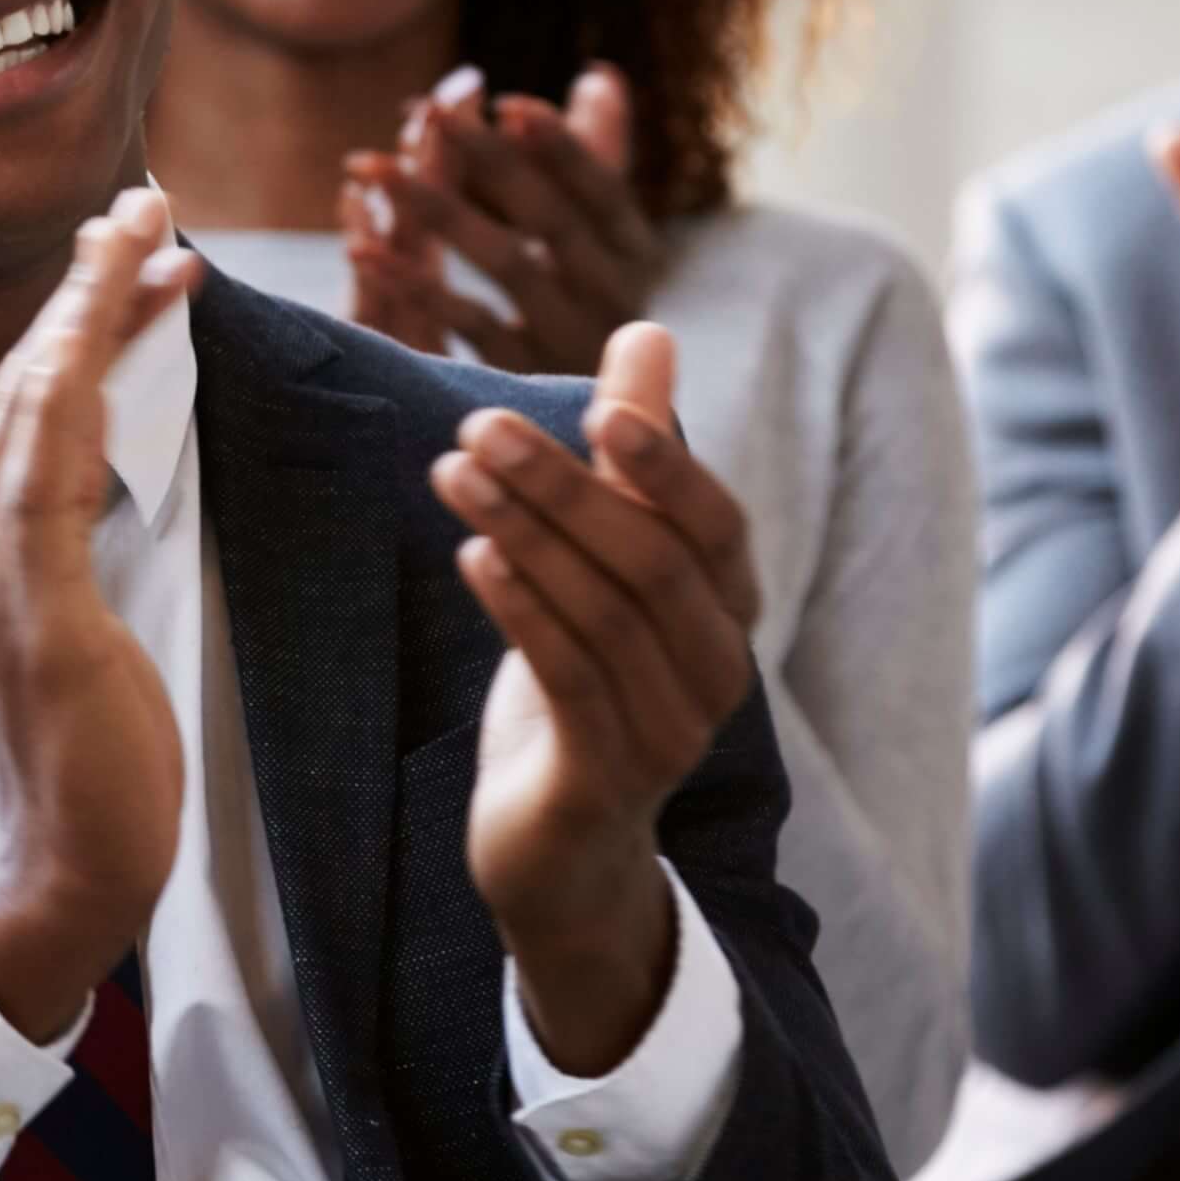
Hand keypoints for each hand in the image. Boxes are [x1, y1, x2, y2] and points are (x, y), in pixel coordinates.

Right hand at [0, 187, 202, 1043]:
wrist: (70, 871)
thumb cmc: (96, 762)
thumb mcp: (91, 631)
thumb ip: (80, 549)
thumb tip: (104, 474)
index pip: (30, 406)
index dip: (79, 319)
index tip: (140, 250)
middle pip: (24, 385)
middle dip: (84, 286)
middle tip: (142, 202)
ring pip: (32, 413)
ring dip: (88, 314)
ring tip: (143, 236)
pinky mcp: (33, 619)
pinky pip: (50, 483)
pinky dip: (77, 400)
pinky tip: (105, 341)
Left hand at [345, 63, 664, 371]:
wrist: (602, 430)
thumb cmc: (590, 311)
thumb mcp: (606, 241)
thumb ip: (601, 158)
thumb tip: (598, 74)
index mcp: (637, 250)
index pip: (602, 187)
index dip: (562, 144)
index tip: (505, 101)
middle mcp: (615, 294)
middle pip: (549, 217)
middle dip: (487, 158)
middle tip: (427, 110)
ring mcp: (569, 340)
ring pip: (503, 264)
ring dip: (435, 207)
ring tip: (370, 165)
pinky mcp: (521, 382)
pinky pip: (462, 326)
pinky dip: (413, 283)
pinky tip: (360, 245)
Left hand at [432, 322, 762, 1074]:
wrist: (564, 849)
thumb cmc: (588, 682)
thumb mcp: (608, 564)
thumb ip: (631, 455)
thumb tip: (646, 331)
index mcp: (727, 614)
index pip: (716, 525)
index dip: (663, 465)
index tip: (596, 404)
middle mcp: (716, 672)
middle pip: (650, 560)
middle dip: (563, 486)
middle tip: (478, 426)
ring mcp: (668, 732)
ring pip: (600, 613)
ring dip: (521, 533)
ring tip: (452, 474)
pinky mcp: (605, 776)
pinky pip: (567, 676)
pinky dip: (520, 608)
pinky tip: (471, 555)